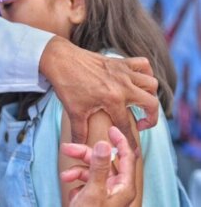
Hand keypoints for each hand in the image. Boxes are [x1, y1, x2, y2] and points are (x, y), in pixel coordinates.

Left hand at [40, 36, 158, 148]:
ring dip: (150, 95)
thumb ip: (79, 131)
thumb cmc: (67, 85)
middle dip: (152, 118)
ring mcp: (123, 71)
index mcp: (112, 99)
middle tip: (142, 124)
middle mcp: (123, 85)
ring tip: (141, 103)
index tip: (135, 152)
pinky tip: (138, 82)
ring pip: (152, 83)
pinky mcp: (120, 62)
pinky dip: (146, 73)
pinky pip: (143, 64)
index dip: (131, 142)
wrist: (60, 60)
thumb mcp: (74, 111)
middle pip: (151, 103)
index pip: (127, 126)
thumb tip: (79, 147)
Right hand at [61, 127, 136, 206]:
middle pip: (103, 162)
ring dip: (76, 171)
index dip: (119, 141)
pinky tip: (71, 192)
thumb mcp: (93, 191)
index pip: (127, 157)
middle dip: (84, 155)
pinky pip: (85, 184)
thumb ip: (99, 166)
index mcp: (123, 187)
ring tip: (65, 177)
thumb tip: (105, 143)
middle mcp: (116, 189)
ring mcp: (104, 194)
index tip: (110, 128)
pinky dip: (76, 184)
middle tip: (67, 148)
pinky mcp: (94, 199)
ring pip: (91, 172)